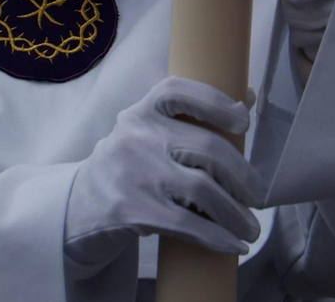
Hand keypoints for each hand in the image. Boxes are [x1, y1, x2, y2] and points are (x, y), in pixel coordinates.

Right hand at [64, 76, 263, 279]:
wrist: (77, 209)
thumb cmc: (127, 166)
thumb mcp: (146, 133)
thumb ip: (188, 117)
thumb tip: (249, 96)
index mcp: (141, 112)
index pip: (179, 91)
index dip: (216, 102)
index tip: (244, 121)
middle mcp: (137, 136)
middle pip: (207, 148)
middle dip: (243, 176)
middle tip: (257, 196)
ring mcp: (134, 174)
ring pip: (204, 190)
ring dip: (236, 213)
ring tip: (251, 227)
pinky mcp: (133, 210)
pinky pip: (189, 225)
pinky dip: (219, 237)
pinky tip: (234, 244)